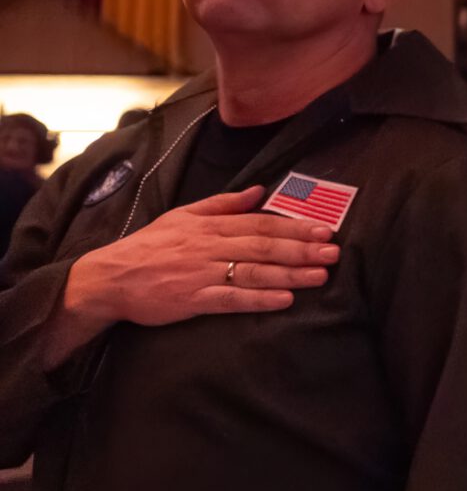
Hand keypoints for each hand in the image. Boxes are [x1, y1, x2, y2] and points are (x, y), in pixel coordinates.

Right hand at [54, 188, 335, 345]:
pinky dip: (258, 299)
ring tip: (320, 275)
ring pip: (252, 272)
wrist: (109, 277)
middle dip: (301, 249)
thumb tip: (260, 190)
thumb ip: (223, 204)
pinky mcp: (192, 300)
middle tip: (333, 252)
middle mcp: (208, 247)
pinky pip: (230, 299)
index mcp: (209, 226)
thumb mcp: (183, 215)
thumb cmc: (149, 246)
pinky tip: (284, 300)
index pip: (259, 224)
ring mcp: (201, 274)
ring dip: (289, 274)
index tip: (324, 229)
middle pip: (262, 247)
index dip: (294, 227)